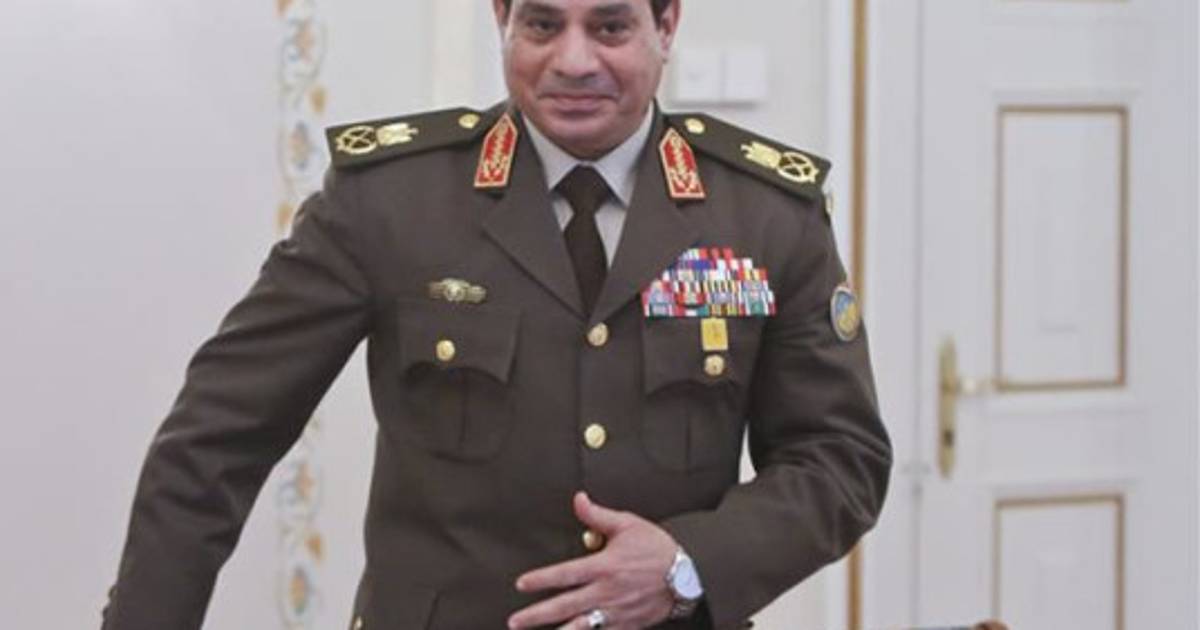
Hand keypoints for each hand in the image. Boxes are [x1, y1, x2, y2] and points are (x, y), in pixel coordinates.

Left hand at [507, 492, 677, 628]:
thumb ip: (597, 516)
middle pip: (564, 606)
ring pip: (580, 627)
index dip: (540, 579)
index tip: (521, 584)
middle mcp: (606, 592)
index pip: (564, 575)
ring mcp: (615, 612)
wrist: (689, 574)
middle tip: (516, 621)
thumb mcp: (628, 525)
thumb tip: (578, 500)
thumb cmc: (657, 549)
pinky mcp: (626, 625)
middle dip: (537, 615)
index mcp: (603, 567)